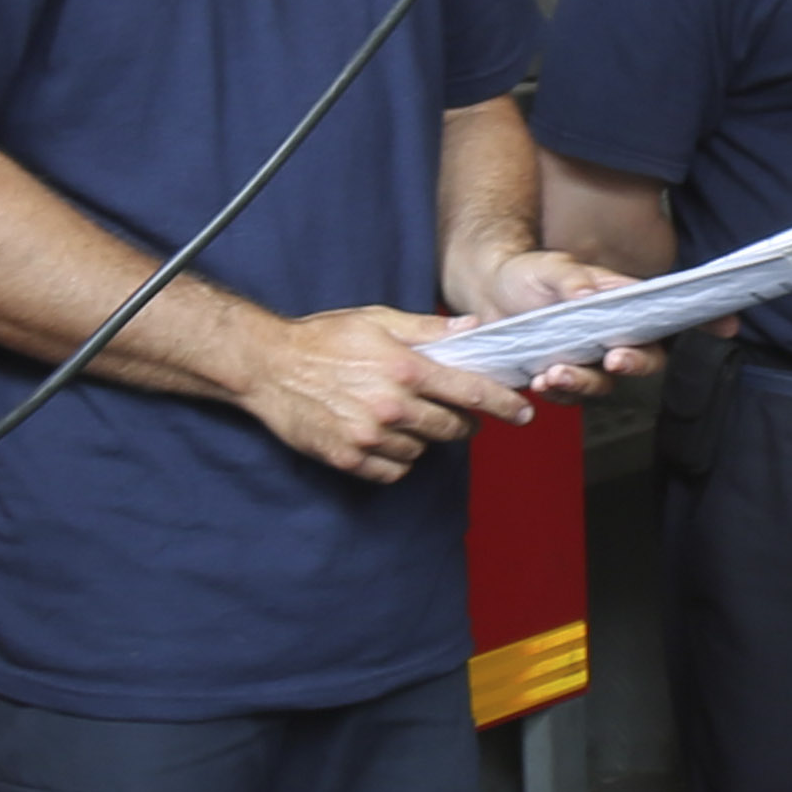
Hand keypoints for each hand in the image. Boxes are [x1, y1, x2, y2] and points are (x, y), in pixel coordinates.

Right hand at [243, 307, 531, 481]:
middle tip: (455, 413)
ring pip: (422, 451)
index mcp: (405, 369)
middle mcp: (392, 406)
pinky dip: (396, 459)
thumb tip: (472, 328)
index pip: (471, 392)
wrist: (268, 366)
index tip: (523, 413)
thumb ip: (427, 329)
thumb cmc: (323, 338)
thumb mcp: (376, 320)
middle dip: (461, 422)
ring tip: (403, 418)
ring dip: (423, 438)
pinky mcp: (350, 459)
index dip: (504, 405)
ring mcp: (370, 437)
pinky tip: (384, 437)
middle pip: (452, 428)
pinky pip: (394, 471)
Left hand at [455, 242, 659, 401]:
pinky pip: (566, 394)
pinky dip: (554, 392)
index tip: (618, 355)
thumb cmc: (529, 274)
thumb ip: (571, 277)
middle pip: (636, 364)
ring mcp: (586, 359)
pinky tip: (537, 382)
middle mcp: (608, 336)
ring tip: (550, 375)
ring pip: (599, 384)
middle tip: (603, 363)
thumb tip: (587, 293)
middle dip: (622, 369)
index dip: (643, 350)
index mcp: (617, 306)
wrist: (491, 292)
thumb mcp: (549, 267)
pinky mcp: (560, 376)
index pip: (649, 330)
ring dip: (579, 384)